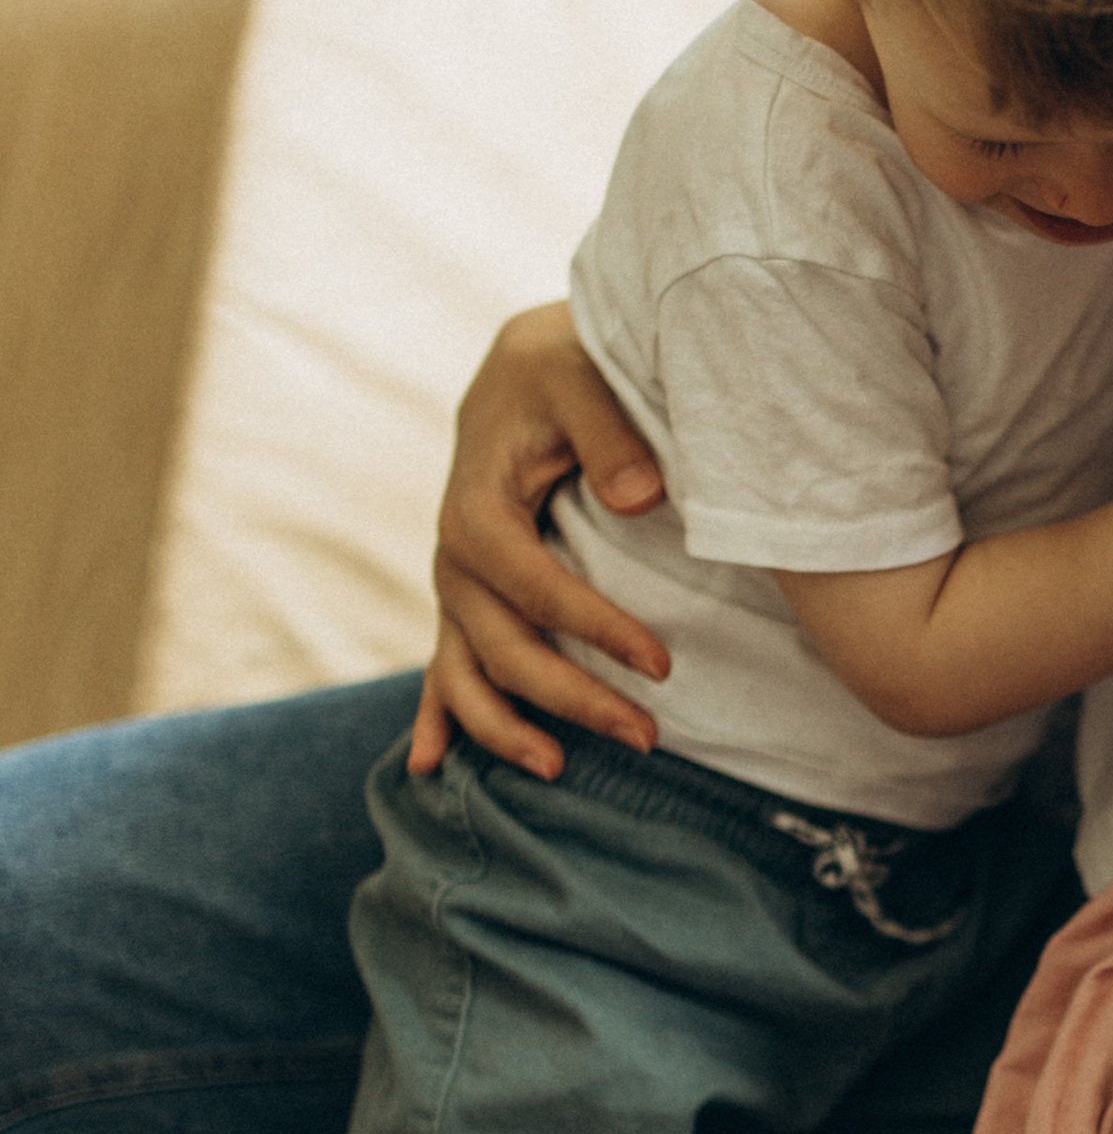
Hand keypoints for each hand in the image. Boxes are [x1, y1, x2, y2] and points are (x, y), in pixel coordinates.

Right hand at [409, 302, 673, 780]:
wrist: (531, 363)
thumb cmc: (562, 366)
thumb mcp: (581, 373)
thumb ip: (608, 432)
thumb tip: (639, 499)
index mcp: (477, 506)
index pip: (531, 585)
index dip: (593, 629)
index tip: (661, 663)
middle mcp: (455, 554)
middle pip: (500, 645)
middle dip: (568, 697)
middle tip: (646, 737)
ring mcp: (458, 583)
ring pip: (465, 671)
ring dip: (503, 728)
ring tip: (558, 769)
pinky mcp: (470, 597)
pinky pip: (445, 665)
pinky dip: (438, 717)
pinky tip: (429, 768)